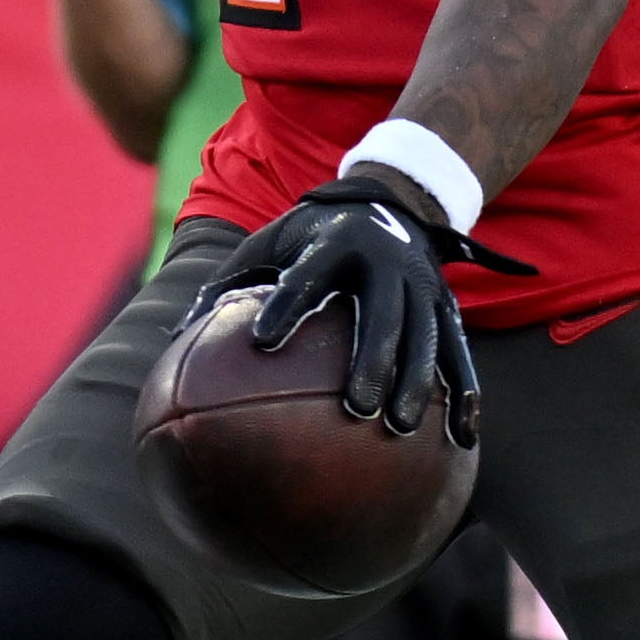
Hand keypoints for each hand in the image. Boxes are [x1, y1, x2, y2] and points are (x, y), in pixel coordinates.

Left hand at [224, 174, 478, 440]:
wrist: (392, 202)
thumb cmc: (312, 237)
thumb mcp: (268, 244)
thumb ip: (226, 286)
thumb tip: (175, 340)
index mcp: (334, 244)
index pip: (307, 277)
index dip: (286, 306)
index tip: (261, 341)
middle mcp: (386, 261)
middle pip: (383, 314)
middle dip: (373, 360)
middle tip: (356, 409)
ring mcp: (423, 284)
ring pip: (426, 336)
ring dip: (419, 383)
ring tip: (402, 429)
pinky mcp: (447, 305)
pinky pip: (460, 352)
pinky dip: (464, 392)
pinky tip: (463, 438)